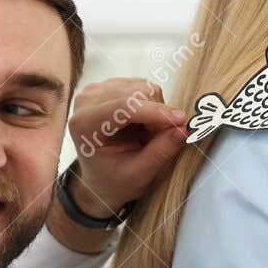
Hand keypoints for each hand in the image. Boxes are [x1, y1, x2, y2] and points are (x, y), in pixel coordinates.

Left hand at [67, 78, 187, 216]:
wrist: (101, 179)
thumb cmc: (114, 180)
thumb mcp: (139, 174)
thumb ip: (161, 152)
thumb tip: (183, 129)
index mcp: (84, 124)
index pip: (123, 107)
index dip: (155, 111)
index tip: (181, 121)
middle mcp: (87, 100)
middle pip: (136, 93)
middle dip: (158, 114)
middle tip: (162, 139)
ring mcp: (98, 90)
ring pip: (143, 87)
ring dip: (156, 110)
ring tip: (148, 135)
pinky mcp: (111, 86)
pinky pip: (144, 87)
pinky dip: (152, 105)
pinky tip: (143, 125)